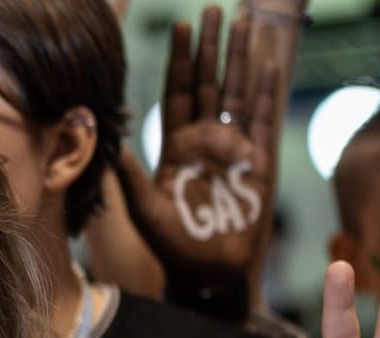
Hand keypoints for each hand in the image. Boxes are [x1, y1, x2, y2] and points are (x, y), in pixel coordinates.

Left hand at [117, 6, 278, 293]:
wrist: (208, 270)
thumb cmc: (173, 244)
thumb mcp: (144, 208)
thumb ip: (129, 175)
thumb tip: (108, 143)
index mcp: (175, 146)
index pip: (177, 93)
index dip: (180, 61)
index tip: (182, 28)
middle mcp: (205, 139)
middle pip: (208, 81)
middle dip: (212, 47)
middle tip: (214, 10)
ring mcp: (233, 147)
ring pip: (237, 91)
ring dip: (242, 57)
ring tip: (247, 22)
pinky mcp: (258, 160)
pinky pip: (262, 117)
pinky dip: (267, 89)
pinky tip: (270, 62)